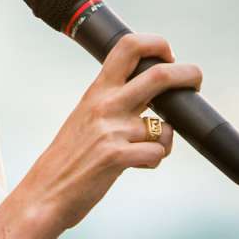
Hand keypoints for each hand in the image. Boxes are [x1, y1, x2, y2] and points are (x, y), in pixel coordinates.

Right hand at [18, 31, 196, 232]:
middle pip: (160, 75)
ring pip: (164, 126)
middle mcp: (105, 105)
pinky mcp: (116, 157)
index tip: (168, 56)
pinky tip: (137, 165)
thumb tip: (149, 91)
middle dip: (188, 74)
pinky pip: (157, 154)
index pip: (128, 47)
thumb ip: (112, 101)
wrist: (43, 194)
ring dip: (165, 140)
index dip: (157, 44)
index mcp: (97, 91)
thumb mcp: (84, 117)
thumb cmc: (67, 159)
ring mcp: (112, 131)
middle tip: (195, 82)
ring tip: (145, 151)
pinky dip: (154, 160)